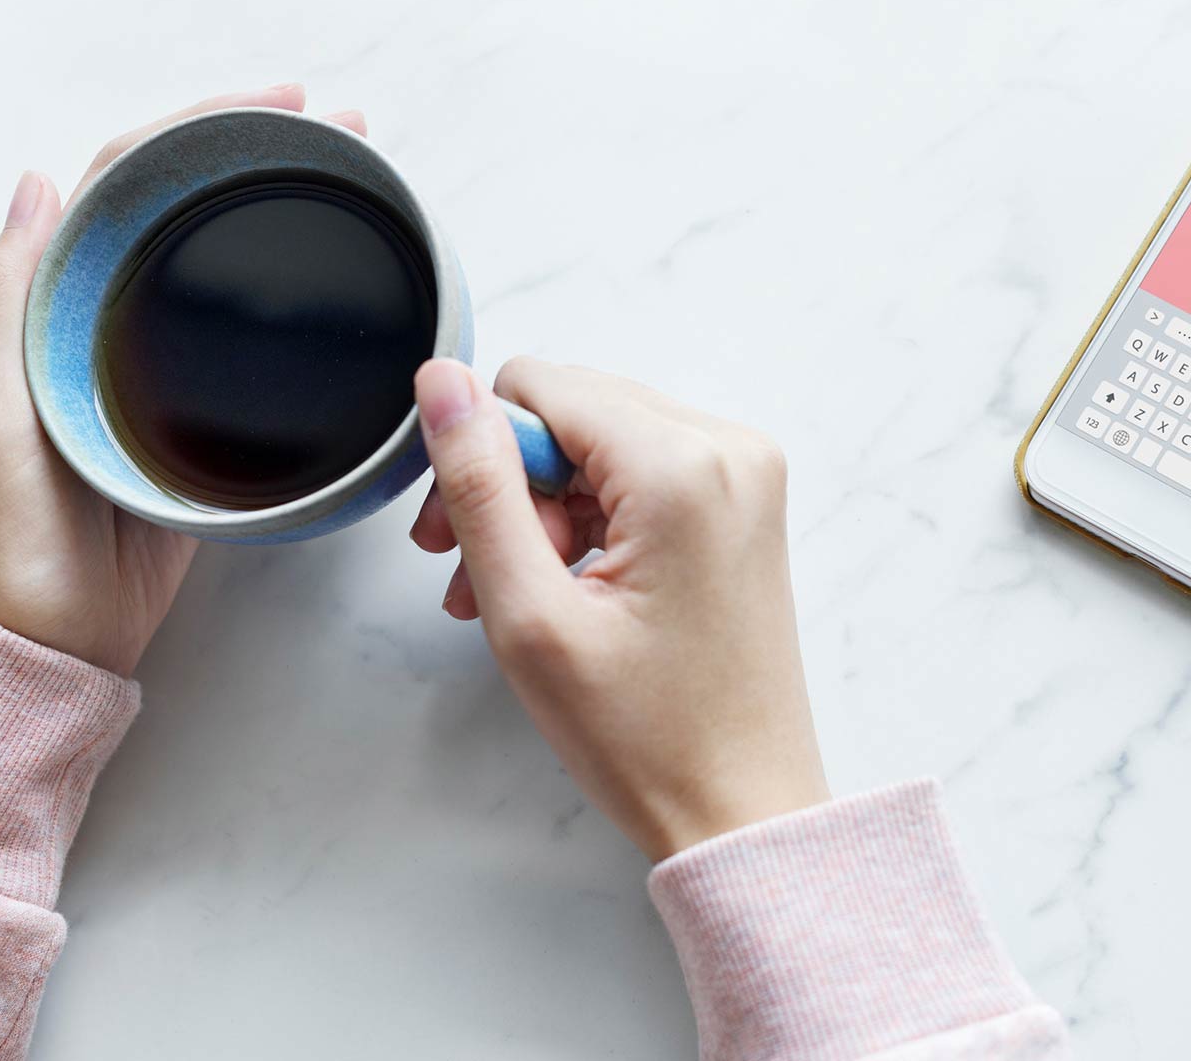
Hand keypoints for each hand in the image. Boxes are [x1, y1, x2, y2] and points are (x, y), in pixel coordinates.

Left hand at [0, 85, 369, 674]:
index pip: (126, 186)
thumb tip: (40, 181)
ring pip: (222, 268)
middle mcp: (110, 323)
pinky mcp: (206, 419)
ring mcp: (162, 369)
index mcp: (58, 308)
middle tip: (344, 135)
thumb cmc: (18, 537)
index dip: (197, 129)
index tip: (279, 106)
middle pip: (188, 212)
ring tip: (357, 184)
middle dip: (262, 160)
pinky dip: (292, 302)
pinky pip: (251, 340)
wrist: (61, 641)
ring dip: (283, 218)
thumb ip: (6, 304)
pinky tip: (340, 291)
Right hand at [410, 358, 830, 859]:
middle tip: (481, 577)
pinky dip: (593, 518)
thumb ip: (480, 485)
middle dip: (511, 484)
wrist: (743, 806)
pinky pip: (642, 471)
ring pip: (601, 440)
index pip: (539, 387)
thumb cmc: (648, 737)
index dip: (481, 456)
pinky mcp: (744, 504)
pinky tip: (567, 586)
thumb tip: (444, 384)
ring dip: (546, 508)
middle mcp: (730, 450)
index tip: (458, 540)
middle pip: (572, 408)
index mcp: (683, 467)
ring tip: (524, 597)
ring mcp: (746, 475)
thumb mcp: (530, 614)